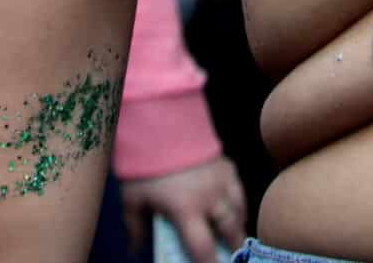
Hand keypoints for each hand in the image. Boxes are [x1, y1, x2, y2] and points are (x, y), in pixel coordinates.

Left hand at [119, 155, 246, 260]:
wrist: (161, 123)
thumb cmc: (144, 164)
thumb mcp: (132, 198)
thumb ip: (135, 226)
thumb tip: (134, 249)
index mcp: (187, 210)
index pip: (203, 248)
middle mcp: (210, 198)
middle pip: (230, 231)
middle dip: (233, 247)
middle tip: (231, 255)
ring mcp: (222, 181)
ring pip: (239, 211)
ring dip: (237, 226)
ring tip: (234, 234)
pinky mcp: (227, 166)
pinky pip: (240, 191)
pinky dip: (239, 204)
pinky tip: (234, 209)